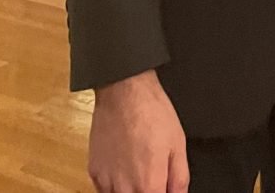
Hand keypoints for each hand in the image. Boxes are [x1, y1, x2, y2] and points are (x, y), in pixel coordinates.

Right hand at [88, 69, 188, 192]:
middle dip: (146, 192)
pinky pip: (104, 191)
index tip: (163, 188)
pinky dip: (115, 187)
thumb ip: (179, 178)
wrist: (125, 92)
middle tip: (153, 179)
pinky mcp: (94, 172)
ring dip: (131, 192)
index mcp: (149, 185)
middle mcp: (125, 190)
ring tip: (140, 171)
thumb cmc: (152, 113)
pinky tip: (124, 170)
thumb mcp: (178, 144)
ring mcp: (106, 182)